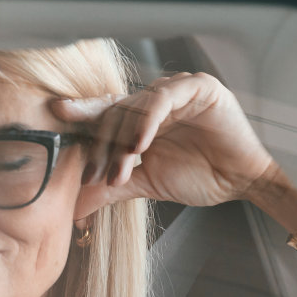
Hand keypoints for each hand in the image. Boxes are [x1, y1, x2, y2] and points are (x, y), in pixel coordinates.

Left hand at [53, 72, 279, 211]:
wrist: (240, 181)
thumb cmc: (199, 176)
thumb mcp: (144, 183)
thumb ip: (109, 188)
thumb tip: (72, 208)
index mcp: (141, 117)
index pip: (105, 112)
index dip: (82, 115)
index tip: (56, 119)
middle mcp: (155, 100)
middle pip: (114, 111)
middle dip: (100, 146)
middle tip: (92, 175)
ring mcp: (176, 90)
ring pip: (135, 106)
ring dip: (121, 141)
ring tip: (118, 172)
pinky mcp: (199, 87)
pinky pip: (163, 99)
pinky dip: (147, 121)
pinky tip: (139, 145)